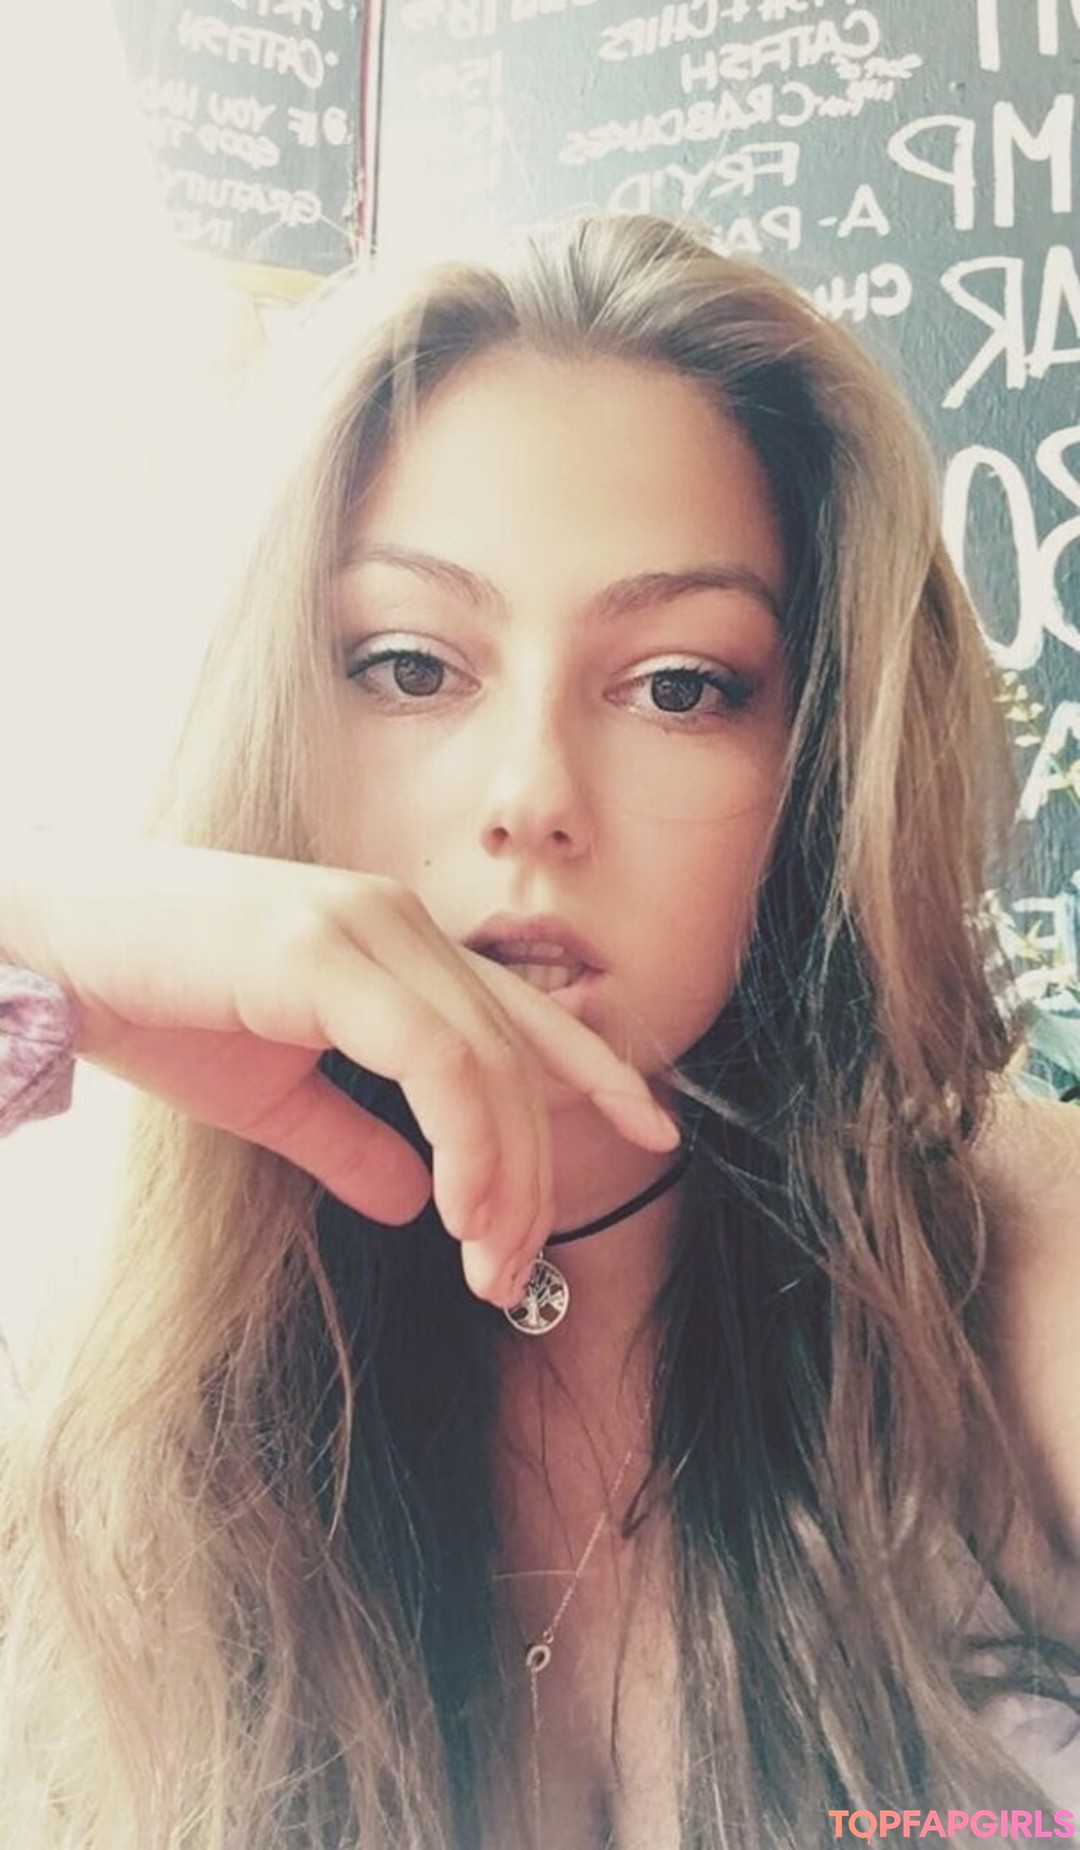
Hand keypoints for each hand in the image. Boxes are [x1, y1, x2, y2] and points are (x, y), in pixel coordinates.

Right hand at [0, 835, 678, 1305]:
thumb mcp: (272, 1094)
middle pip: (514, 1055)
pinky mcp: (321, 952)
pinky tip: (458, 1211)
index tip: (653, 1132)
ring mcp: (364, 927)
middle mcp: (396, 921)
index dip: (594, 1072)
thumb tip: (410, 1201)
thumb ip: (350, 1140)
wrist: (50, 948)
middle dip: (534, 1173)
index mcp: (394, 944)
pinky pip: (432, 1057)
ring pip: (487, 1060)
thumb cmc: (152, 1003)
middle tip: (515, 1273)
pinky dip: (463, 1138)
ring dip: (506, 1175)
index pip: (521, 1012)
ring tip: (493, 1266)